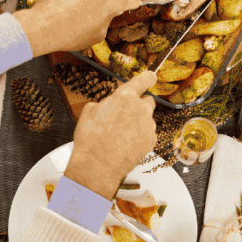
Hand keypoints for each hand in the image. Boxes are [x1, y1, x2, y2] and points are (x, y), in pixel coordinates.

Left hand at [13, 0, 140, 56]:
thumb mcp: (98, 35)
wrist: (43, 26)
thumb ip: (108, 19)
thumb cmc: (71, 35)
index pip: (129, 0)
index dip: (133, 3)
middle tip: (105, 6)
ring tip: (83, 4)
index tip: (134, 2)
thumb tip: (109, 12)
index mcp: (111, 0)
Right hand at [65, 70, 157, 197]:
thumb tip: (109, 105)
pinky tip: (126, 145)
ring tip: (121, 136)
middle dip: (139, 106)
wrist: (97, 165)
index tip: (151, 76)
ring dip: (138, 123)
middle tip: (125, 117)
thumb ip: (105, 103)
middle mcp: (140, 108)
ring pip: (147, 119)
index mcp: (124, 97)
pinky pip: (148, 134)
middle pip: (147, 101)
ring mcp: (148, 125)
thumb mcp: (89, 112)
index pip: (142, 81)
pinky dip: (140, 138)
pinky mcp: (151, 140)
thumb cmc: (90, 139)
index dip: (147, 78)